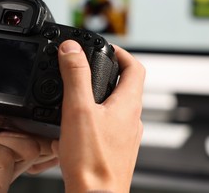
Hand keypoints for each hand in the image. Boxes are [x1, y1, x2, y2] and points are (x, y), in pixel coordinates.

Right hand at [53, 40, 144, 192]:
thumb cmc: (91, 161)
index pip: (136, 67)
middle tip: (89, 67)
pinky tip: (74, 127)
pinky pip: (107, 125)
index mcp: (127, 105)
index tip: (107, 48)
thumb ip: (75, 76)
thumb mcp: (78, 110)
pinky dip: (93, 117)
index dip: (122, 53)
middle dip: (108, 72)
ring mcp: (124, 136)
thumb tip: (72, 49)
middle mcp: (131, 120)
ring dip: (99, 95)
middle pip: (127, 86)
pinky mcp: (114, 149)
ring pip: (115, 106)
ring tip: (78, 93)